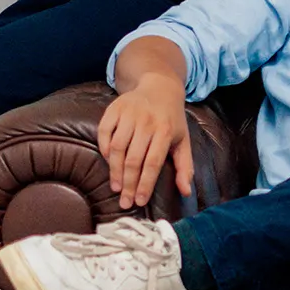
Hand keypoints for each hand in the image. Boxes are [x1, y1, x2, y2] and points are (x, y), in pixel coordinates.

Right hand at [97, 74, 192, 209]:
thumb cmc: (171, 120)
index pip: (153, 163)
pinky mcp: (114, 108)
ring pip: (118, 147)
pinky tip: (109, 162)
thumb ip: (185, 167)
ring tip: (116, 187)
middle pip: (134, 159)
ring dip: (115, 170)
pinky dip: (104, 148)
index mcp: (165, 131)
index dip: (145, 184)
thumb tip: (186, 192)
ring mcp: (129, 114)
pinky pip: (104, 131)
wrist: (160, 87)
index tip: (139, 201)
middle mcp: (147, 122)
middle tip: (124, 202)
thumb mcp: (183, 141)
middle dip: (128, 184)